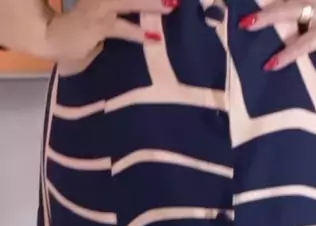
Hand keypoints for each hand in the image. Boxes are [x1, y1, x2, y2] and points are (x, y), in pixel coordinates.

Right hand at [44, 0, 176, 62]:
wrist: (52, 38)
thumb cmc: (80, 31)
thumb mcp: (105, 16)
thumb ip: (123, 13)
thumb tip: (150, 19)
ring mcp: (98, 7)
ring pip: (128, 1)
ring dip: (150, 4)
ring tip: (170, 6)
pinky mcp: (96, 25)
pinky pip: (121, 27)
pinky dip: (137, 33)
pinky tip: (154, 38)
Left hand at [239, 0, 315, 70]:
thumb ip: (299, 24)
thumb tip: (274, 32)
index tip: (243, 0)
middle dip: (260, 3)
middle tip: (238, 10)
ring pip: (290, 12)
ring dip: (267, 18)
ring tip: (246, 27)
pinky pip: (304, 42)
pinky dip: (287, 53)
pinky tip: (272, 64)